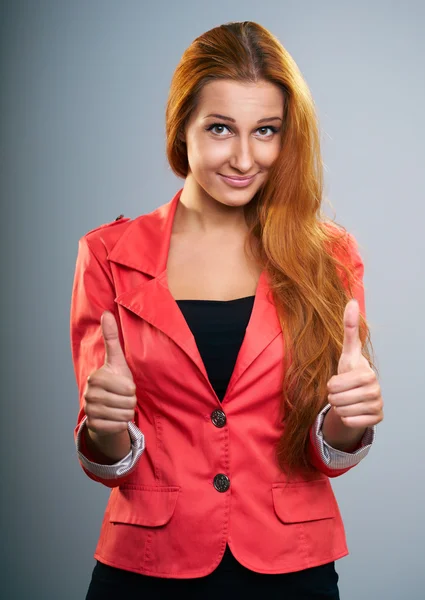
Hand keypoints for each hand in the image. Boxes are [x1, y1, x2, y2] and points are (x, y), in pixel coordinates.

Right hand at [83, 311, 136, 436]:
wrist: (106, 408)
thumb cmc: (115, 381)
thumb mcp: (116, 360)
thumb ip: (111, 338)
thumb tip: (106, 313)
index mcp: (96, 377)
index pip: (128, 388)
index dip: (131, 389)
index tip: (124, 386)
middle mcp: (89, 394)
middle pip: (127, 402)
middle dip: (130, 401)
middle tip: (122, 397)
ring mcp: (89, 410)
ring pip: (124, 415)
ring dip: (127, 412)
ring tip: (120, 406)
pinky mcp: (93, 426)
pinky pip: (118, 426)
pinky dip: (121, 424)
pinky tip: (115, 417)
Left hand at [327, 299, 383, 429]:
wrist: (358, 393)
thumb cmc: (351, 370)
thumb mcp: (347, 351)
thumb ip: (349, 328)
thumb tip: (352, 301)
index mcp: (368, 373)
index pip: (334, 386)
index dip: (332, 384)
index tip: (340, 379)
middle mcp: (376, 390)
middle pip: (336, 400)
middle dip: (333, 397)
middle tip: (340, 392)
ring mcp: (378, 405)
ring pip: (342, 412)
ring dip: (339, 407)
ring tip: (346, 399)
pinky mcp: (377, 419)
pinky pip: (350, 422)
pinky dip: (346, 418)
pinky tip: (353, 410)